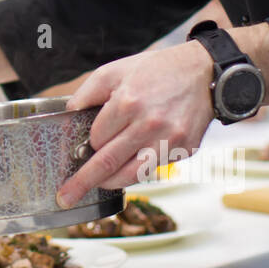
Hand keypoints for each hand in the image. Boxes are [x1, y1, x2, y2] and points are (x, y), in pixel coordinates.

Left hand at [58, 40, 214, 207]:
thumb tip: (68, 114)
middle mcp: (149, 124)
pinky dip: (138, 170)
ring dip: (110, 183)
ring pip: (131, 175)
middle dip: (83, 182)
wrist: (202, 71)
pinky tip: (132, 163)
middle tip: (66, 197)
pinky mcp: (184, 150)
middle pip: (108, 162)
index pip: (96, 137)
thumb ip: (87, 93)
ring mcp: (169, 140)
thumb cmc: (156, 70)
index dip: (89, 142)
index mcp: (128, 102)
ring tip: (97, 185)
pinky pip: (154, 169)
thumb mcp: (114, 71)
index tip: (86, 145)